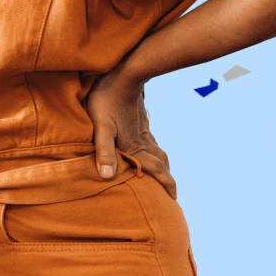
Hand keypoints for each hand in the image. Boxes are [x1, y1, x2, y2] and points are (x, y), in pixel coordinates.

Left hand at [84, 70, 177, 200]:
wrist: (122, 75)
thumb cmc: (106, 101)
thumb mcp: (102, 128)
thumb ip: (104, 152)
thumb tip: (106, 176)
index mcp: (135, 147)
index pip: (157, 171)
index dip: (166, 185)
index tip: (173, 200)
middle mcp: (143, 141)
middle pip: (161, 163)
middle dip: (166, 179)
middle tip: (170, 193)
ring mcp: (142, 130)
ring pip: (157, 152)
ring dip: (162, 165)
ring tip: (162, 174)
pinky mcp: (139, 121)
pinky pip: (150, 140)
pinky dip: (153, 150)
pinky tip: (148, 148)